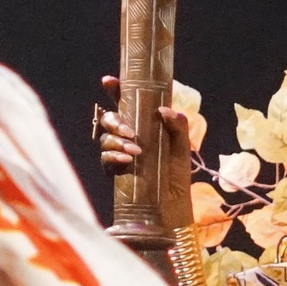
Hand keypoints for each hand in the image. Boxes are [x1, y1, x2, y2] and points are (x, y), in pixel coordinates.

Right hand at [95, 75, 194, 227]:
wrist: (173, 204)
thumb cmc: (176, 173)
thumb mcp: (182, 146)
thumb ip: (177, 126)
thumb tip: (165, 110)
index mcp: (141, 125)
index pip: (124, 103)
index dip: (115, 90)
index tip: (109, 81)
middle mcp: (126, 137)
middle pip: (108, 119)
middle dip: (114, 120)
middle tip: (129, 130)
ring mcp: (118, 154)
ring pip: (105, 139)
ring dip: (117, 142)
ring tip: (135, 150)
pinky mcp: (114, 172)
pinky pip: (105, 160)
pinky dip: (113, 157)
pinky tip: (126, 159)